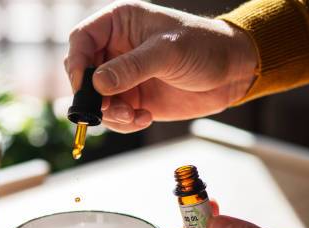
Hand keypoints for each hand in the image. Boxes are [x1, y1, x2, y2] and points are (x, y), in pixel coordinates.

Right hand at [64, 1, 257, 132]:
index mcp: (119, 23)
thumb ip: (131, 68)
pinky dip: (123, 122)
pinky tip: (144, 117)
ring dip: (109, 114)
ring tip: (132, 116)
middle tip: (109, 108)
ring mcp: (122, 76)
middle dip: (92, 95)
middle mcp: (115, 49)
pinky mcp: (131, 99)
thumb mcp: (167, 53)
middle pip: (82, 73)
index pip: (81, 40)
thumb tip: (97, 83)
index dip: (76, 62)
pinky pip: (113, 116)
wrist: (232, 72)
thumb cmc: (204, 47)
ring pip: (95, 99)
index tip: (84, 86)